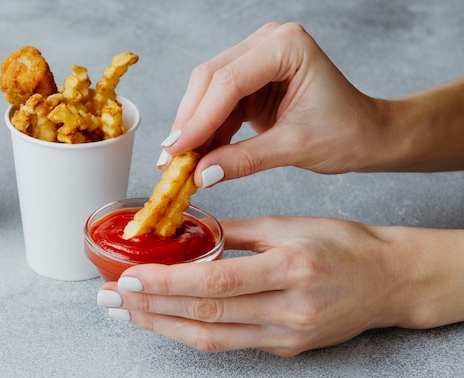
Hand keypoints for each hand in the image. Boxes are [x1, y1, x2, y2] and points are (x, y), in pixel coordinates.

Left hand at [97, 216, 463, 355]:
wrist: (390, 280)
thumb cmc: (344, 244)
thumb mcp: (289, 225)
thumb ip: (235, 231)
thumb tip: (188, 232)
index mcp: (290, 268)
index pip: (215, 280)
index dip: (167, 282)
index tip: (128, 277)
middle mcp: (288, 309)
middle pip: (204, 315)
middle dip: (149, 308)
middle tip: (109, 300)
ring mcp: (287, 336)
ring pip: (211, 338)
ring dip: (162, 326)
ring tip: (125, 314)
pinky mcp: (285, 349)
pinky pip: (229, 344)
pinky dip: (192, 331)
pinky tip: (166, 320)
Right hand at [159, 22, 463, 185]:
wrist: (367, 134)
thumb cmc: (346, 132)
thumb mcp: (294, 148)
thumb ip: (243, 160)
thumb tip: (200, 175)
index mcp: (287, 47)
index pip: (229, 82)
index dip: (198, 120)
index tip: (176, 152)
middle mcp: (268, 42)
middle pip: (210, 80)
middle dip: (189, 122)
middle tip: (169, 160)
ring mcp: (257, 57)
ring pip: (207, 90)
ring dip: (193, 127)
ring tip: (178, 163)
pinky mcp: (250, 78)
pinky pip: (217, 102)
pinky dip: (206, 129)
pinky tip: (197, 154)